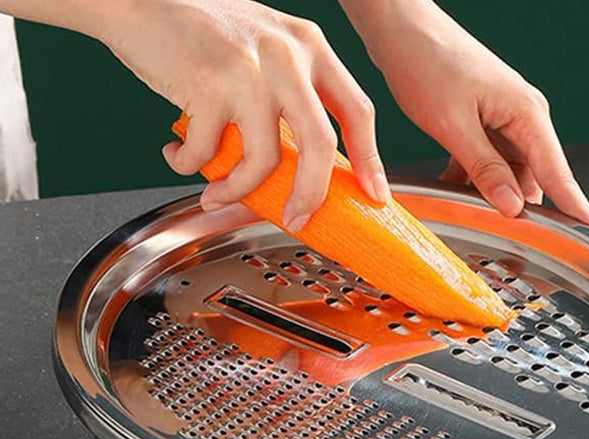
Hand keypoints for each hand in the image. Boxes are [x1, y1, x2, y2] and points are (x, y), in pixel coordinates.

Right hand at [99, 0, 389, 229]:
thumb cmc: (200, 33)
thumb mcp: (265, 50)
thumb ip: (293, 94)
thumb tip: (312, 168)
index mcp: (309, 45)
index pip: (357, 110)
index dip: (371, 160)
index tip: (374, 195)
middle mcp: (285, 53)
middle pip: (320, 145)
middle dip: (310, 194)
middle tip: (297, 219)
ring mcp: (248, 68)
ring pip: (263, 158)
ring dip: (236, 190)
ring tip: (216, 195)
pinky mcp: (208, 83)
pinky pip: (209, 152)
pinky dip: (191, 167)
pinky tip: (180, 157)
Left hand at [342, 0, 588, 230]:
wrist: (400, 26)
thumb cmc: (426, 61)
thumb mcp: (453, 125)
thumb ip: (485, 169)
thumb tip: (514, 206)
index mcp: (527, 114)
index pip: (559, 174)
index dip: (577, 209)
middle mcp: (523, 118)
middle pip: (534, 180)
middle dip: (519, 211)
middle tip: (502, 239)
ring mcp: (504, 121)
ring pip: (509, 176)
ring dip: (488, 195)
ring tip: (463, 206)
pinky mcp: (485, 123)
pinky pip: (489, 164)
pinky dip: (472, 179)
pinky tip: (451, 186)